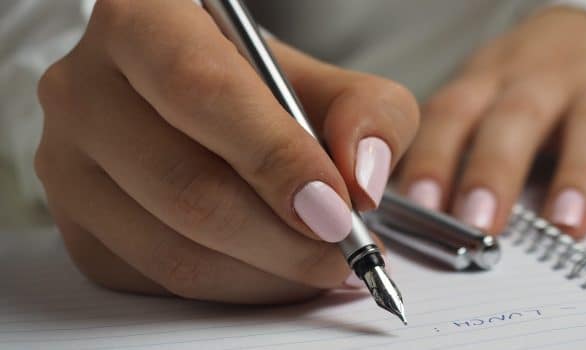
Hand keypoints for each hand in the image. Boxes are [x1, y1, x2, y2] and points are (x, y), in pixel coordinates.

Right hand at [35, 0, 417, 302]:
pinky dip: (235, 288)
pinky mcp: (77, 226)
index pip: (203, 91)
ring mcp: (68, 164)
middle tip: (345, 249)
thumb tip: (361, 180)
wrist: (209, 111)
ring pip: (173, 250)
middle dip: (285, 238)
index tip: (336, 207)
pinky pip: (160, 281)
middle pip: (187, 186)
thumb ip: (369, 114)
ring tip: (322, 262)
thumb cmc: (265, 90)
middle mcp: (85, 89)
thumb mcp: (329, 82)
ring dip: (267, 273)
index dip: (276, 157)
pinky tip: (275, 268)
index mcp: (143, 21)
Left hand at [398, 7, 585, 237]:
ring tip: (565, 225)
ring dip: (578, 176)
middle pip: (515, 119)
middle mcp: (541, 79)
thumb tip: (412, 216)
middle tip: (479, 223)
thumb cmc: (526, 83)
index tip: (418, 205)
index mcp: (489, 81)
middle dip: (495, 171)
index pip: (452, 115)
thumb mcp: (482, 96)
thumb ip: (453, 146)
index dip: (434, 157)